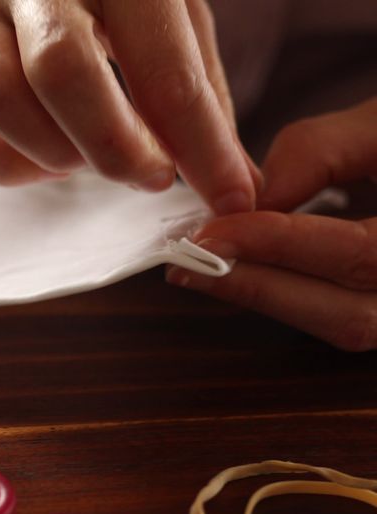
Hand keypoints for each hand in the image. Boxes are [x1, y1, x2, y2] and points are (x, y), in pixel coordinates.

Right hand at [0, 0, 259, 214]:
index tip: (229, 195)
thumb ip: (195, 93)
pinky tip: (39, 156)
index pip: (162, 62)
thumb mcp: (168, 14)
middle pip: (62, 72)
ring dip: (51, 150)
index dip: (201, 143)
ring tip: (83, 155)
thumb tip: (235, 186)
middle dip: (114, 145)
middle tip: (150, 177)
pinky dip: (2, 162)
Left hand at [167, 98, 376, 350]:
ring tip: (201, 269)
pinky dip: (295, 297)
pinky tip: (247, 273)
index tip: (211, 232)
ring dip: (269, 298)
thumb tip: (250, 198)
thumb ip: (321, 151)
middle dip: (260, 288)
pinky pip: (351, 319)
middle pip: (350, 317)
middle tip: (187, 262)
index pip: (359, 257)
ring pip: (349, 327)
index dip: (281, 247)